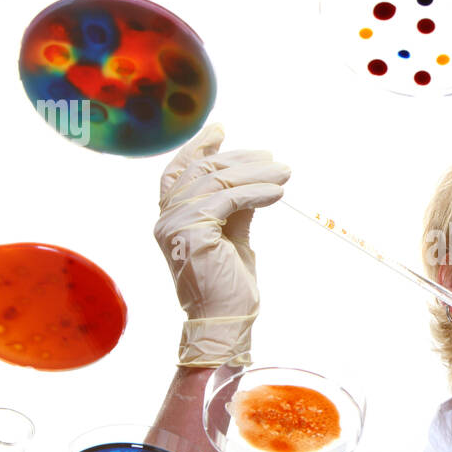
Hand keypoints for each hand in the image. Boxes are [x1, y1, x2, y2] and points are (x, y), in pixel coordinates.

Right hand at [153, 123, 290, 366]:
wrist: (225, 321)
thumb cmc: (228, 286)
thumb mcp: (233, 236)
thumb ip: (234, 207)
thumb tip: (251, 179)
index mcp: (170, 218)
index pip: (178, 171)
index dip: (198, 147)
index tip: (221, 130)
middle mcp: (166, 219)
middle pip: (202, 170)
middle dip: (240, 159)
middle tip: (273, 158)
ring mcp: (176, 225)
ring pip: (216, 180)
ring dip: (256, 173)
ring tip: (285, 173)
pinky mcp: (194, 233)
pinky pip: (229, 198)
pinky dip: (257, 191)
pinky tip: (278, 193)